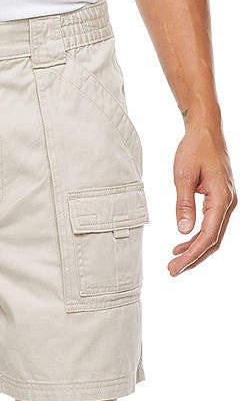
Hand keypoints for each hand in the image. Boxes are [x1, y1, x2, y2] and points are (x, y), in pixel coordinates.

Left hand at [169, 124, 236, 275]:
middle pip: (212, 240)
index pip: (208, 235)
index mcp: (221, 197)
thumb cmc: (195, 149)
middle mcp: (227, 202)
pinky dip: (196, 236)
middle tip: (172, 270)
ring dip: (194, 249)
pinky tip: (182, 242)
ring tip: (174, 261)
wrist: (205, 130)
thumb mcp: (183, 176)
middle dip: (192, 257)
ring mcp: (225, 201)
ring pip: (212, 234)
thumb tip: (183, 230)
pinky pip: (210, 224)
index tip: (176, 265)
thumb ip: (184, 204)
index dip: (191, 254)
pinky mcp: (218, 198)